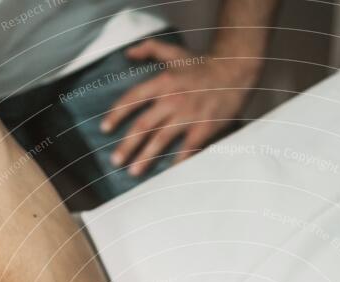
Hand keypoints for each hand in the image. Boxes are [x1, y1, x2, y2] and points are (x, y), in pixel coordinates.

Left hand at [100, 38, 260, 175]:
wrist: (235, 70)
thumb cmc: (203, 64)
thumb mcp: (174, 52)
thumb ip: (149, 49)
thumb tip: (128, 53)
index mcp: (162, 82)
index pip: (132, 99)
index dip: (116, 115)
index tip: (105, 129)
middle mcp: (172, 99)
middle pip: (143, 125)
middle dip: (127, 145)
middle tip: (115, 161)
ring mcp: (188, 115)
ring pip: (160, 140)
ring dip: (145, 158)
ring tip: (133, 172)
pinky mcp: (203, 127)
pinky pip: (186, 149)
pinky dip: (177, 162)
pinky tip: (167, 174)